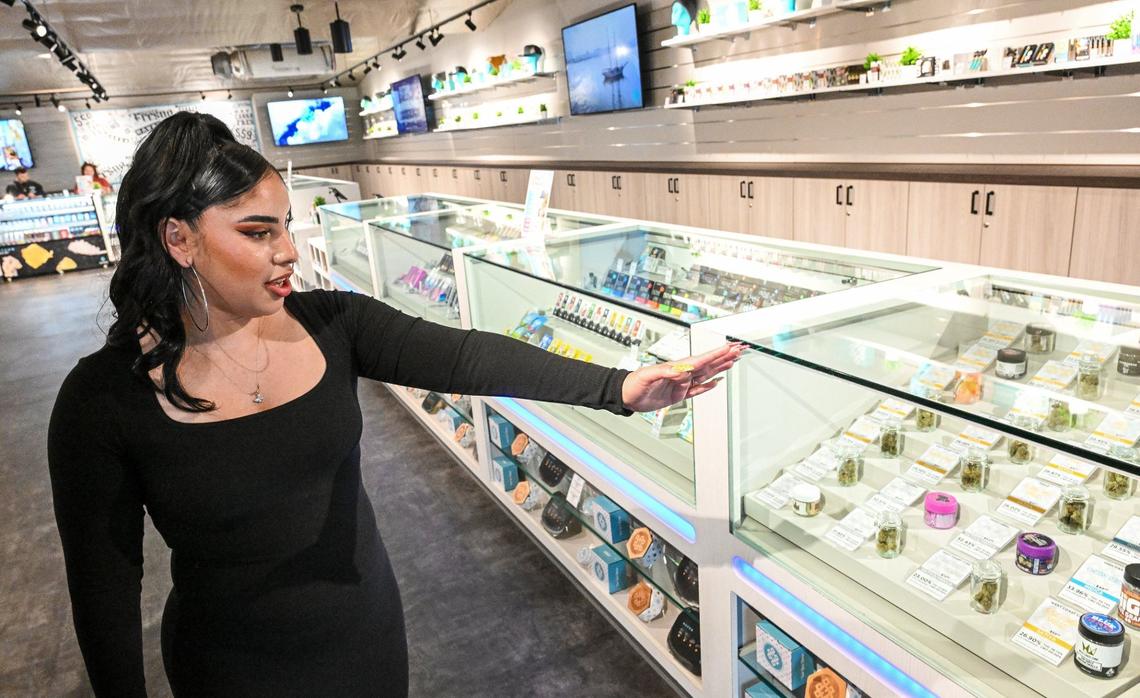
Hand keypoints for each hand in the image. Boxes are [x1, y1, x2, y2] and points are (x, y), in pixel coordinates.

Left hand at [621, 342, 745, 412]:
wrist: (626, 396)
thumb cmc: (633, 384)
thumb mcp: (646, 376)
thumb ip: (663, 372)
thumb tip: (680, 371)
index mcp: (677, 368)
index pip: (701, 360)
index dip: (716, 354)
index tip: (729, 347)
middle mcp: (682, 374)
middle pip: (708, 364)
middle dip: (724, 356)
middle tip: (739, 349)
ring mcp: (681, 384)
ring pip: (706, 375)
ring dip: (720, 368)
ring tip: (733, 360)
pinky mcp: (678, 395)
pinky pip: (697, 390)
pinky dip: (708, 386)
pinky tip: (717, 381)